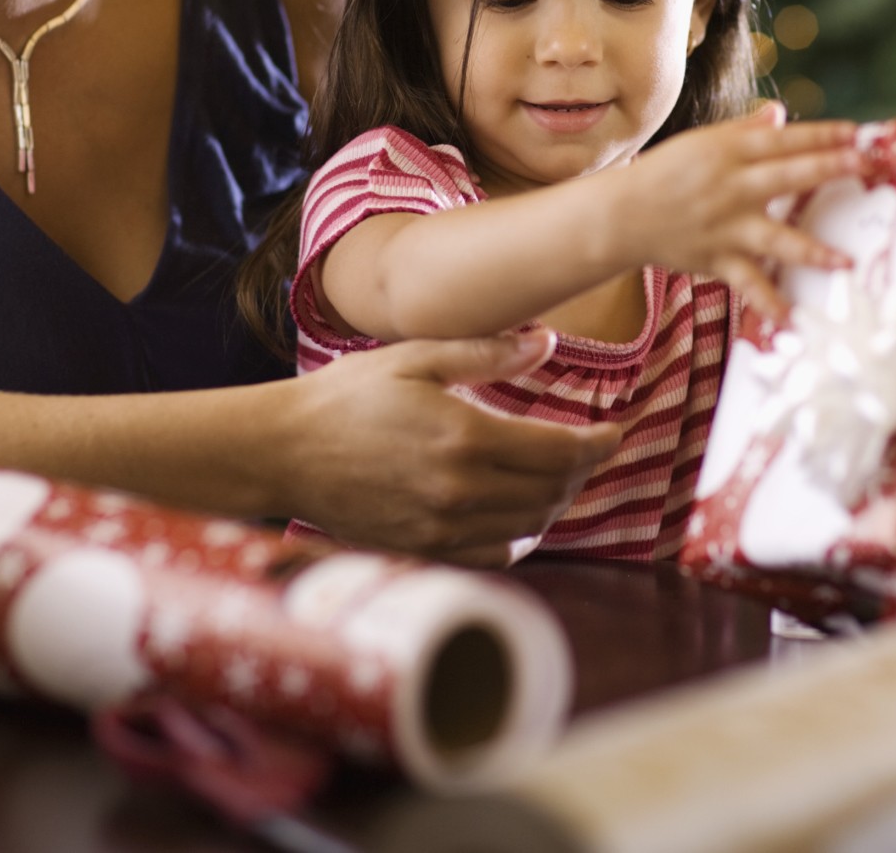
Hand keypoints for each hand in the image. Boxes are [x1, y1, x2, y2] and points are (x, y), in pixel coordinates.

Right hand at [273, 331, 621, 565]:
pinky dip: (521, 537)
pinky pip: (496, 554)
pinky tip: (520, 515)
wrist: (282, 452)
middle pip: (553, 491)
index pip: (561, 451)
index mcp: (466, 436)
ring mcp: (444, 526)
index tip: (613, 433)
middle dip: (582, 470)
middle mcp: (462, 489)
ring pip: (530, 525)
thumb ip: (487, 351)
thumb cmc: (346, 396)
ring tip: (560, 476)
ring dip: (556, 501)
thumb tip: (547, 341)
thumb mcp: (416, 357)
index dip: (598, 444)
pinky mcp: (426, 549)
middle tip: (590, 449)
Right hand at [611, 102, 858, 320]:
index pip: (782, 140)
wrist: (621, 215)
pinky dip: (768, 302)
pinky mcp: (718, 259)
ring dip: (812, 250)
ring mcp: (726, 227)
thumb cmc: (666, 174)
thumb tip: (780, 115)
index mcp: (728, 153)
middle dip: (827, 169)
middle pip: (786, 176)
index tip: (856, 132)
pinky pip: (748, 283)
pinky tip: (793, 318)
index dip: (820, 135)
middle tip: (864, 165)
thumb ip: (744, 132)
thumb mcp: (703, 144)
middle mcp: (730, 188)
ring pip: (775, 237)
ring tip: (845, 260)